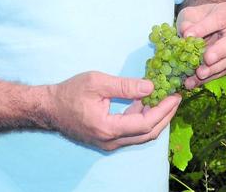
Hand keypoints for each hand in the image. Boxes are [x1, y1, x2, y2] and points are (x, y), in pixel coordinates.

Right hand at [46, 71, 180, 150]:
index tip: (174, 96)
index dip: (162, 110)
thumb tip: (150, 86)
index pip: (145, 123)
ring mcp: (109, 143)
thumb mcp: (96, 82)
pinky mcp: (107, 140)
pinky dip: (142, 120)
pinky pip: (131, 133)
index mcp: (108, 128)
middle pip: (147, 134)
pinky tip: (145, 104)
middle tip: (176, 99)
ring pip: (140, 136)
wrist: (49, 108)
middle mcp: (111, 141)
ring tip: (165, 99)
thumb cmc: (70, 92)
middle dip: (164, 116)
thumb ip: (124, 86)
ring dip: (155, 119)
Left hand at [177, 2, 225, 88]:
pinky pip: (223, 72)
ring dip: (213, 69)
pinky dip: (208, 78)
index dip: (204, 28)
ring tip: (197, 75)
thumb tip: (186, 34)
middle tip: (206, 59)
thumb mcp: (190, 14)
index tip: (188, 35)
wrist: (207, 25)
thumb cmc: (199, 17)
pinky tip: (194, 82)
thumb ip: (187, 22)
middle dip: (219, 51)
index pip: (218, 19)